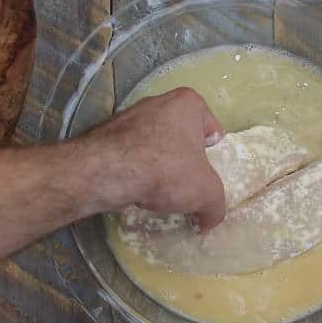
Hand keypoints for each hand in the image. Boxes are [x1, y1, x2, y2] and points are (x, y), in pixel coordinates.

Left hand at [83, 87, 225, 230]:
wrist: (107, 172)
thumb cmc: (166, 170)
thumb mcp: (206, 193)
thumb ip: (215, 207)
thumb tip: (208, 221)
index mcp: (188, 103)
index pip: (211, 129)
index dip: (212, 154)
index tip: (205, 172)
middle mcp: (158, 101)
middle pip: (181, 137)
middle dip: (183, 160)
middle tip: (184, 185)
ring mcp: (128, 116)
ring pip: (154, 145)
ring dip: (158, 166)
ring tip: (157, 191)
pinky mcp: (106, 134)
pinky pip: (130, 154)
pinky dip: (135, 170)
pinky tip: (135, 188)